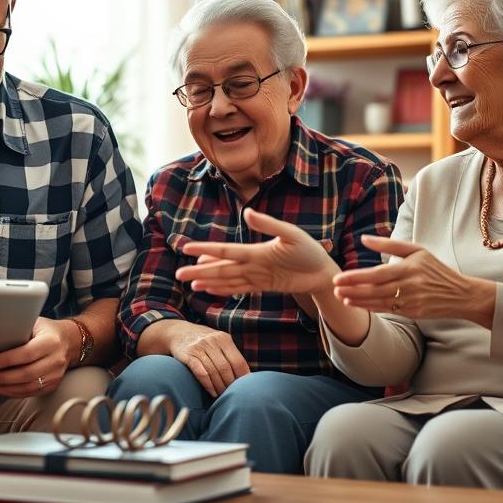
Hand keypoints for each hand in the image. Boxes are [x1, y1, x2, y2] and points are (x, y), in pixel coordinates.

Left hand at [0, 316, 72, 397]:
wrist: (70, 341)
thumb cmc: (47, 331)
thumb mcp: (35, 323)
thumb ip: (18, 330)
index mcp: (51, 341)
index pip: (26, 353)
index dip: (6, 360)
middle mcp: (56, 360)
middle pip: (27, 374)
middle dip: (2, 377)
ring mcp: (56, 375)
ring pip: (29, 387)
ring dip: (6, 388)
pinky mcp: (53, 385)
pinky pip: (32, 392)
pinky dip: (15, 393)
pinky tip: (2, 389)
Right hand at [165, 321, 249, 397]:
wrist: (178, 332)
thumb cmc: (204, 341)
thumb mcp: (218, 341)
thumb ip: (230, 354)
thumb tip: (247, 376)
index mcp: (224, 339)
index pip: (238, 361)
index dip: (243, 377)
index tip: (244, 388)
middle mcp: (212, 341)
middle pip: (226, 368)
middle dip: (230, 384)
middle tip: (231, 394)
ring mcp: (199, 347)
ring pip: (214, 372)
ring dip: (220, 387)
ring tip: (222, 395)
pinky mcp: (188, 355)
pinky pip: (201, 373)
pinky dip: (208, 385)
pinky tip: (212, 392)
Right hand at [176, 208, 336, 297]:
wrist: (323, 271)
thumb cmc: (309, 250)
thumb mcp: (291, 235)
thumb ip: (269, 224)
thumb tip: (247, 212)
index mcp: (256, 250)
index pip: (226, 251)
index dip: (206, 250)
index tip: (187, 248)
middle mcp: (252, 263)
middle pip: (221, 267)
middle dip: (200, 270)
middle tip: (179, 272)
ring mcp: (256, 275)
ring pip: (227, 279)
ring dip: (208, 281)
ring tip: (190, 283)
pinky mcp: (264, 286)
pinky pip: (240, 289)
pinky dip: (225, 290)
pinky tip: (211, 290)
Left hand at [331, 236, 495, 326]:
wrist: (460, 294)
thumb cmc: (436, 269)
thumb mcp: (416, 251)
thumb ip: (389, 245)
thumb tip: (363, 238)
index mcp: (409, 269)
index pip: (377, 274)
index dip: (356, 277)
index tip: (338, 277)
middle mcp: (409, 286)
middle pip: (374, 289)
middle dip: (352, 289)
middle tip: (334, 288)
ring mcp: (410, 301)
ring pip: (378, 302)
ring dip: (357, 300)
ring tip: (341, 297)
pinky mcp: (412, 313)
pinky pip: (386, 310)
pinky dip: (370, 307)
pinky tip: (356, 304)